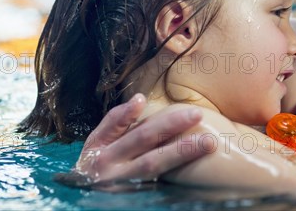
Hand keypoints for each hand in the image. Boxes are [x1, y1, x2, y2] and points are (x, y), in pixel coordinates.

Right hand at [72, 93, 210, 184]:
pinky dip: (178, 177)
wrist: (88, 194)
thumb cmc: (99, 161)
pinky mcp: (135, 196)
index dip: (126, 114)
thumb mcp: (98, 142)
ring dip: (182, 152)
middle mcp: (108, 164)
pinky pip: (158, 185)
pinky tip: (195, 173)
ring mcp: (122, 183)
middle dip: (170, 125)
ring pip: (154, 164)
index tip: (142, 101)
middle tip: (197, 113)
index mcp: (99, 145)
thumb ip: (117, 121)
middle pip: (142, 140)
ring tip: (207, 143)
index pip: (113, 124)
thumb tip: (140, 99)